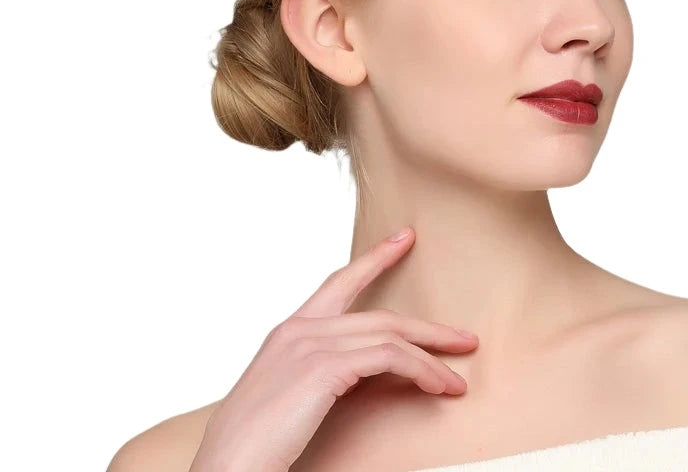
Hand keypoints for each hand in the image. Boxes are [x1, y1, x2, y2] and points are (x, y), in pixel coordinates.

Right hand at [188, 228, 477, 471]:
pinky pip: (390, 358)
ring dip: (432, 356)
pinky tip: (439, 386)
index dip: (375, 260)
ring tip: (459, 376)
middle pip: (379, 314)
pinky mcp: (324, 367)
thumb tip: (356, 376)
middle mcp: (300, 329)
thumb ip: (318, 374)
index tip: (403, 239)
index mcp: (288, 331)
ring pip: (391, 335)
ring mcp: (311, 344)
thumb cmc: (252, 445)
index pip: (339, 282)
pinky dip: (422, 370)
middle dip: (426, 327)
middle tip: (461, 334)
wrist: (226, 467)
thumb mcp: (287, 396)